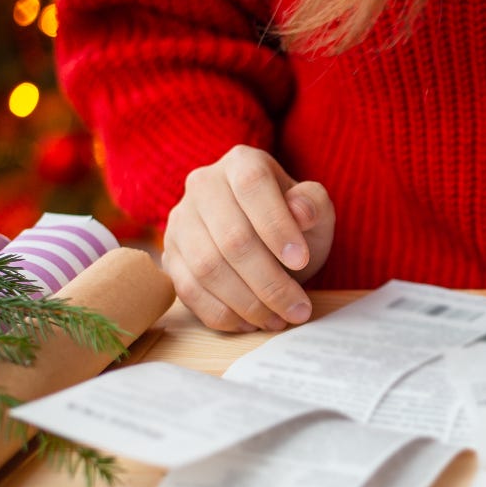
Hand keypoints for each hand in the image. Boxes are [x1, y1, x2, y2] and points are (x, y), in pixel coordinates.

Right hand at [161, 145, 335, 331]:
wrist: (266, 239)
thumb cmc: (295, 222)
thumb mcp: (316, 210)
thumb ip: (313, 205)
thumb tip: (300, 211)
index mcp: (241, 163)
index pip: (253, 186)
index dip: (277, 226)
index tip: (302, 261)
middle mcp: (203, 185)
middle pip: (232, 237)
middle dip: (270, 281)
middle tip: (298, 309)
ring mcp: (180, 221)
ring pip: (208, 268)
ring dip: (248, 302)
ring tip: (279, 319)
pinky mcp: (169, 256)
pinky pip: (189, 290)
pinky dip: (222, 313)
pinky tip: (251, 323)